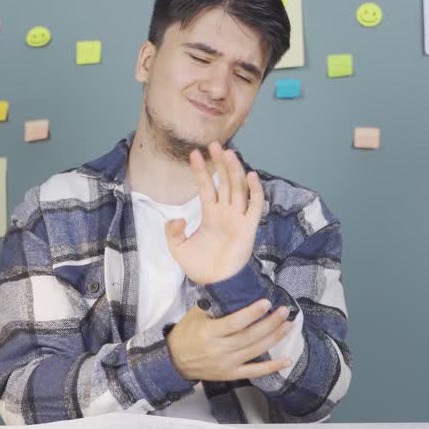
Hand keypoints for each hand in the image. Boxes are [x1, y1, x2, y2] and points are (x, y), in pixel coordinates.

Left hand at [164, 142, 263, 284]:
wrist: (216, 284)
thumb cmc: (200, 267)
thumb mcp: (177, 248)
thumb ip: (173, 231)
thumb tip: (179, 217)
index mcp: (210, 215)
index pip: (206, 187)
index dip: (201, 171)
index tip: (194, 154)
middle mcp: (225, 212)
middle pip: (224, 182)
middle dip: (219, 163)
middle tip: (214, 144)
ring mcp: (238, 218)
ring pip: (238, 188)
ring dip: (234, 170)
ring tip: (228, 153)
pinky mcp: (249, 227)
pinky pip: (255, 206)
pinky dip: (255, 191)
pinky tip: (251, 175)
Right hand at [167, 299, 292, 381]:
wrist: (174, 361)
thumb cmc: (186, 333)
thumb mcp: (195, 315)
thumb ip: (215, 305)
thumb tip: (236, 289)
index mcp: (208, 333)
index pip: (235, 322)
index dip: (252, 313)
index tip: (267, 303)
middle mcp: (218, 350)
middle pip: (250, 336)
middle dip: (270, 323)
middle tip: (284, 311)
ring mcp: (226, 364)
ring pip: (255, 351)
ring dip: (275, 338)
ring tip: (288, 325)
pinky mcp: (231, 375)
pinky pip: (255, 372)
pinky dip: (272, 367)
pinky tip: (287, 360)